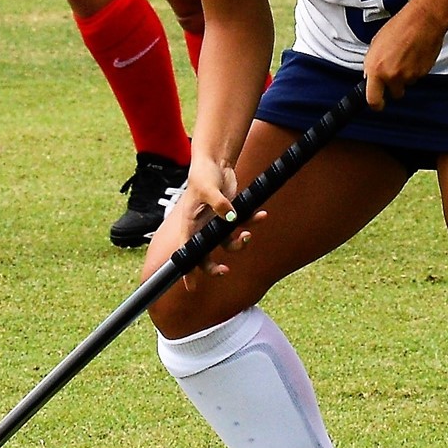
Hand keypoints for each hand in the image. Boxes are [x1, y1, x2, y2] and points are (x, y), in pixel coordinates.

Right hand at [162, 158, 256, 290]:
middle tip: (224, 270)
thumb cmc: (203, 174)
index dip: (187, 270)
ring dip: (240, 243)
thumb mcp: (208, 188)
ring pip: (228, 244)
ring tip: (249, 235)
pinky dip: (253, 221)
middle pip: (205, 255)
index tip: (191, 287)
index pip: (185, 251)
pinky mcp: (230, 215)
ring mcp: (216, 223)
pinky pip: (242, 224)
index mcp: (189, 223)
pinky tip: (262, 215)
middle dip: (214, 267)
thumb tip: (231, 218)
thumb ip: (219, 204)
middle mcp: (202, 227)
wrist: (216, 161)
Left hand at [361, 4, 446, 110]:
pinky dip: (416, 69)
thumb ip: (372, 65)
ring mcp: (409, 76)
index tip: (377, 105)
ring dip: (406, 75)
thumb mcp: (376, 45)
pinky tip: (414, 54)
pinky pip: (417, 76)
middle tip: (395, 71)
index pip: (373, 100)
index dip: (376, 105)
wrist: (423, 20)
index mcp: (376, 69)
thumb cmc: (400, 27)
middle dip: (394, 86)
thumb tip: (371, 76)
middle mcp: (392, 75)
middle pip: (394, 94)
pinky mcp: (423, 73)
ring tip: (405, 55)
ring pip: (406, 84)